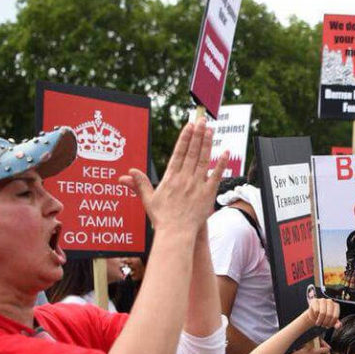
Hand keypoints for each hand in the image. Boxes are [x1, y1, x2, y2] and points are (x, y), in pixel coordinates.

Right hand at [120, 119, 227, 235]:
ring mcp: (197, 185)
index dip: (185, 138)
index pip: (179, 153)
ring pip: (203, 160)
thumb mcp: (148, 200)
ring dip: (207, 143)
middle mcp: (184, 178)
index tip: (189, 125)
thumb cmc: (162, 218)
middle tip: (202, 120)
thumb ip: (140, 184)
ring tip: (210, 129)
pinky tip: (226, 152)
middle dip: (197, 134)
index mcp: (170, 178)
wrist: (176, 234)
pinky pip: (216, 176)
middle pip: (192, 152)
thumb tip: (128, 173)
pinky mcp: (208, 194)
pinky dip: (221, 164)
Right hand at [305, 298, 339, 328]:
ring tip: (318, 323)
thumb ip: (336, 324)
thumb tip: (339, 325)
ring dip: (320, 321)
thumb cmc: (324, 318)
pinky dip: (315, 316)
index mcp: (336, 306)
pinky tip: (315, 317)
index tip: (328, 326)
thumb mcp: (331, 322)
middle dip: (325, 322)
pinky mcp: (315, 301)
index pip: (335, 316)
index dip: (331, 323)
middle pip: (329, 315)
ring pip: (322, 313)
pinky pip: (316, 311)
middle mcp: (330, 301)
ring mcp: (322, 300)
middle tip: (322, 325)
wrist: (314, 315)